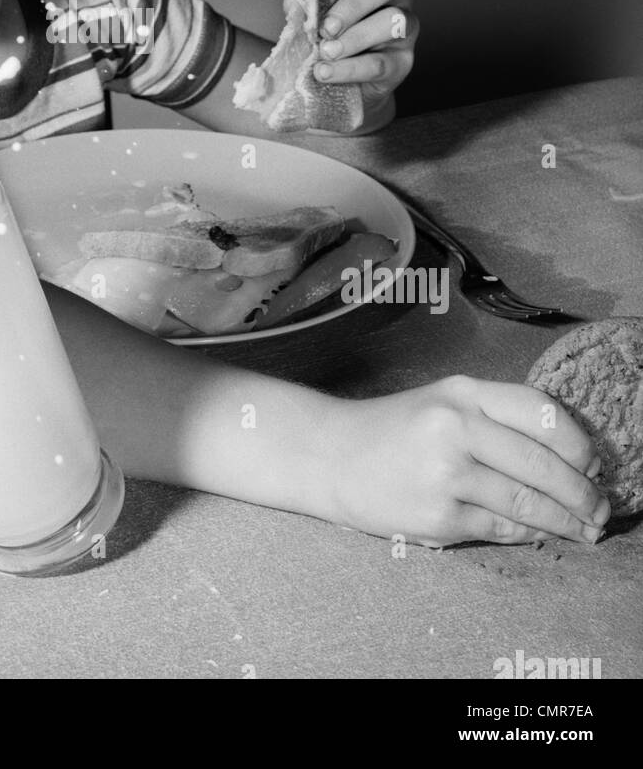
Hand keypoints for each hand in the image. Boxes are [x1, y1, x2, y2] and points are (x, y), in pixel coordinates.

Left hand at [293, 0, 416, 124]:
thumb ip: (303, 3)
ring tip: (326, 53)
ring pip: (390, 21)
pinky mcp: (403, 60)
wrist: (343, 86)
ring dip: (353, 38)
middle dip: (351, 6)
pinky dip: (350, 68)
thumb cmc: (326, 39)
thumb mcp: (309, 15)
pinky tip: (327, 72)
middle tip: (325, 28)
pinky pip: (381, 62)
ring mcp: (404, 26)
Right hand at [319, 375, 609, 547]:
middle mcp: (455, 427)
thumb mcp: (442, 404)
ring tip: (584, 531)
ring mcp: (446, 474)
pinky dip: (528, 535)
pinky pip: (500, 530)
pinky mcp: (437, 517)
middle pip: (542, 464)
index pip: (540, 413)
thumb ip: (495, 421)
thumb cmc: (392, 430)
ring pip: (527, 504)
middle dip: (582, 493)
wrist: (329, 457)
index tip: (592, 464)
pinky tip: (539, 535)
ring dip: (565, 522)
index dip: (577, 443)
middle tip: (599, 510)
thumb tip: (567, 463)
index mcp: (461, 392)